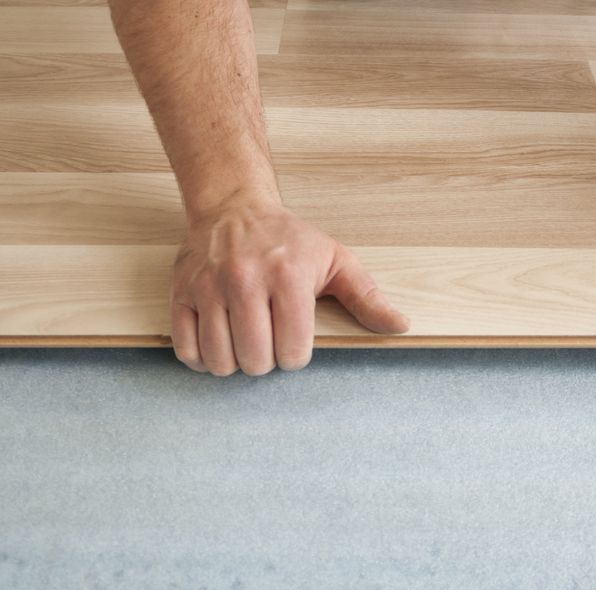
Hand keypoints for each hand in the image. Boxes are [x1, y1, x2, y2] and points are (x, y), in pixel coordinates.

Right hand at [169, 199, 409, 375]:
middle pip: (257, 360)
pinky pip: (187, 349)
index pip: (292, 351)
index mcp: (288, 277)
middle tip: (269, 342)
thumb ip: (368, 298)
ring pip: (221, 360)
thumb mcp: (336, 260)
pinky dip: (203, 358)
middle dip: (268, 361)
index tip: (295, 341)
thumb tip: (400, 326)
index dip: (296, 356)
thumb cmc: (290, 238)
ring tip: (246, 343)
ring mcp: (208, 288)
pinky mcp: (182, 293)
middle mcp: (245, 281)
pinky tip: (219, 344)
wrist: (234, 207)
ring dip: (236, 363)